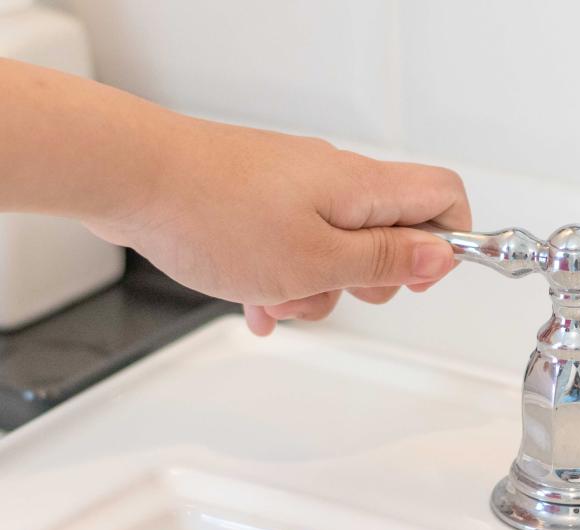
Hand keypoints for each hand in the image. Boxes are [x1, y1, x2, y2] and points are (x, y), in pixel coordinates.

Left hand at [85, 119, 469, 334]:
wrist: (130, 176)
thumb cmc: (215, 215)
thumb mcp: (317, 260)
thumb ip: (385, 261)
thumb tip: (442, 256)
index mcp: (362, 189)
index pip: (444, 197)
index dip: (447, 245)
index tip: (418, 282)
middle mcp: (334, 179)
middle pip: (390, 234)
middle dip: (369, 280)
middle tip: (336, 290)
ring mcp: (294, 188)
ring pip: (335, 249)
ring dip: (314, 287)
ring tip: (274, 295)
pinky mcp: (258, 199)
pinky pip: (291, 247)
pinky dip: (281, 278)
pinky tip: (254, 301)